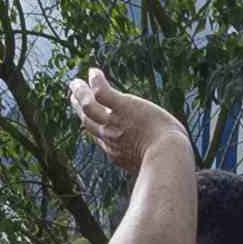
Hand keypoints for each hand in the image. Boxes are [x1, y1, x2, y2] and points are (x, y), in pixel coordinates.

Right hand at [67, 66, 191, 178]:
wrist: (168, 157)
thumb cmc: (169, 163)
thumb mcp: (155, 166)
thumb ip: (152, 165)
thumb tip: (167, 172)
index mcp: (117, 152)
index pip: (99, 137)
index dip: (93, 126)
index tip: (89, 118)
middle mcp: (110, 137)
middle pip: (88, 122)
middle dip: (79, 109)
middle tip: (73, 97)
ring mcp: (114, 122)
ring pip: (87, 107)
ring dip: (79, 93)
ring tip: (75, 82)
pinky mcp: (122, 107)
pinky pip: (101, 92)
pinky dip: (95, 81)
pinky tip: (93, 72)